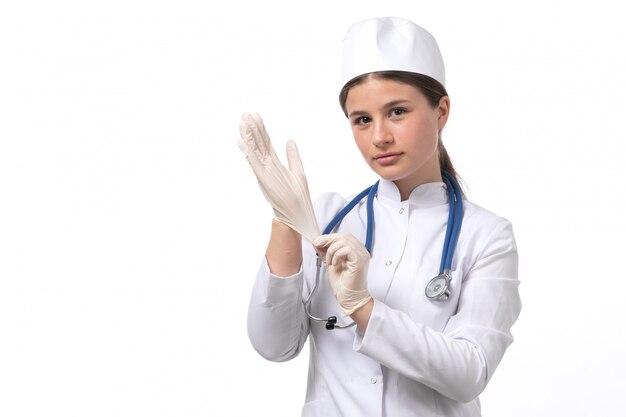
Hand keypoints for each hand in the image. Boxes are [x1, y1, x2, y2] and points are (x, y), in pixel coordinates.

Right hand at [238, 112, 319, 241]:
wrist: (297, 214)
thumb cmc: (298, 196)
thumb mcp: (298, 171)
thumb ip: (293, 156)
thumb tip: (289, 140)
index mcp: (275, 163)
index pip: (266, 142)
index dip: (260, 129)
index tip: (255, 116)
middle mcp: (267, 166)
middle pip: (258, 143)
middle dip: (252, 128)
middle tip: (245, 114)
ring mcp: (265, 172)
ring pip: (255, 150)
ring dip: (248, 137)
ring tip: (242, 123)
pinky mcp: (264, 179)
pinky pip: (254, 163)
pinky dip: (248, 153)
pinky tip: (242, 143)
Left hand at [313, 234, 371, 315]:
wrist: (349, 298)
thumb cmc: (344, 284)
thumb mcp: (331, 263)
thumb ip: (326, 252)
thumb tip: (318, 242)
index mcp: (355, 250)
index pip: (343, 236)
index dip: (329, 237)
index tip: (318, 241)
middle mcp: (361, 251)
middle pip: (344, 236)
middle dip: (328, 240)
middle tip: (318, 245)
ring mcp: (362, 255)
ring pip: (344, 241)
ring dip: (332, 250)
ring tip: (330, 261)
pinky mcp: (360, 261)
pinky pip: (347, 249)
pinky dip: (337, 255)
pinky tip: (335, 264)